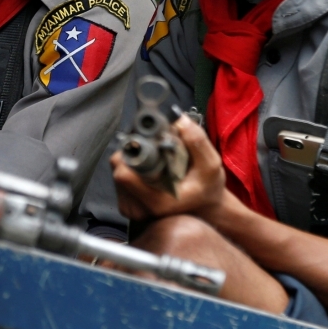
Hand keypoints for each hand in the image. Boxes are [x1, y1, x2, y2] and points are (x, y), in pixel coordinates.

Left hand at [112, 115, 228, 223]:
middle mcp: (140, 209)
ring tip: (154, 160)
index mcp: (157, 201)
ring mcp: (132, 209)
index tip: (148, 141)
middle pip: (119, 169)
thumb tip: (178, 119)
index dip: (133, 151)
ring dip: (132, 161)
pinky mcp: (128, 207)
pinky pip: (119, 180)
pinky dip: (131, 170)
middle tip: (154, 148)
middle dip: (134, 153)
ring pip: (117, 172)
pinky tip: (149, 171)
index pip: (124, 174)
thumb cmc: (207, 188)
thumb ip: (196, 142)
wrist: (206, 208)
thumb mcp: (210, 165)